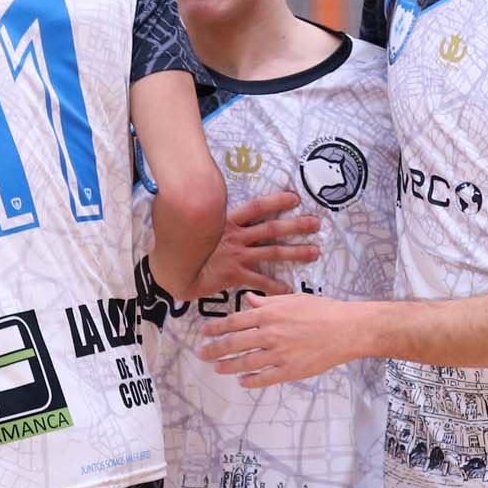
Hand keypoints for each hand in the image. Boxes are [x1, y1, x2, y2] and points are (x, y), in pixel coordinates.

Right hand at [188, 188, 322, 298]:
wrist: (172, 268)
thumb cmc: (181, 244)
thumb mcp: (197, 223)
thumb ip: (210, 216)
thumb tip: (211, 201)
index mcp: (227, 221)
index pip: (257, 207)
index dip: (276, 201)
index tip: (295, 198)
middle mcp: (235, 236)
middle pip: (272, 228)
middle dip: (296, 225)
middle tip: (316, 224)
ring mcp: (236, 255)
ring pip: (272, 251)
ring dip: (295, 252)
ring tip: (314, 252)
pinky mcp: (233, 274)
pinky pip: (259, 280)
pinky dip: (275, 286)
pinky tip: (290, 289)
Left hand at [197, 291, 376, 387]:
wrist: (347, 329)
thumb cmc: (322, 311)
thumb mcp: (293, 299)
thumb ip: (268, 302)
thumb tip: (250, 300)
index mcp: (269, 315)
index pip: (234, 321)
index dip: (216, 328)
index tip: (204, 332)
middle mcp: (270, 334)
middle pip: (233, 344)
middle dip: (214, 350)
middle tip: (202, 354)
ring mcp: (279, 354)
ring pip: (245, 363)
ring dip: (228, 366)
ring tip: (217, 368)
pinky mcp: (290, 370)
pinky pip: (264, 378)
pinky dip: (250, 381)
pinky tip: (242, 381)